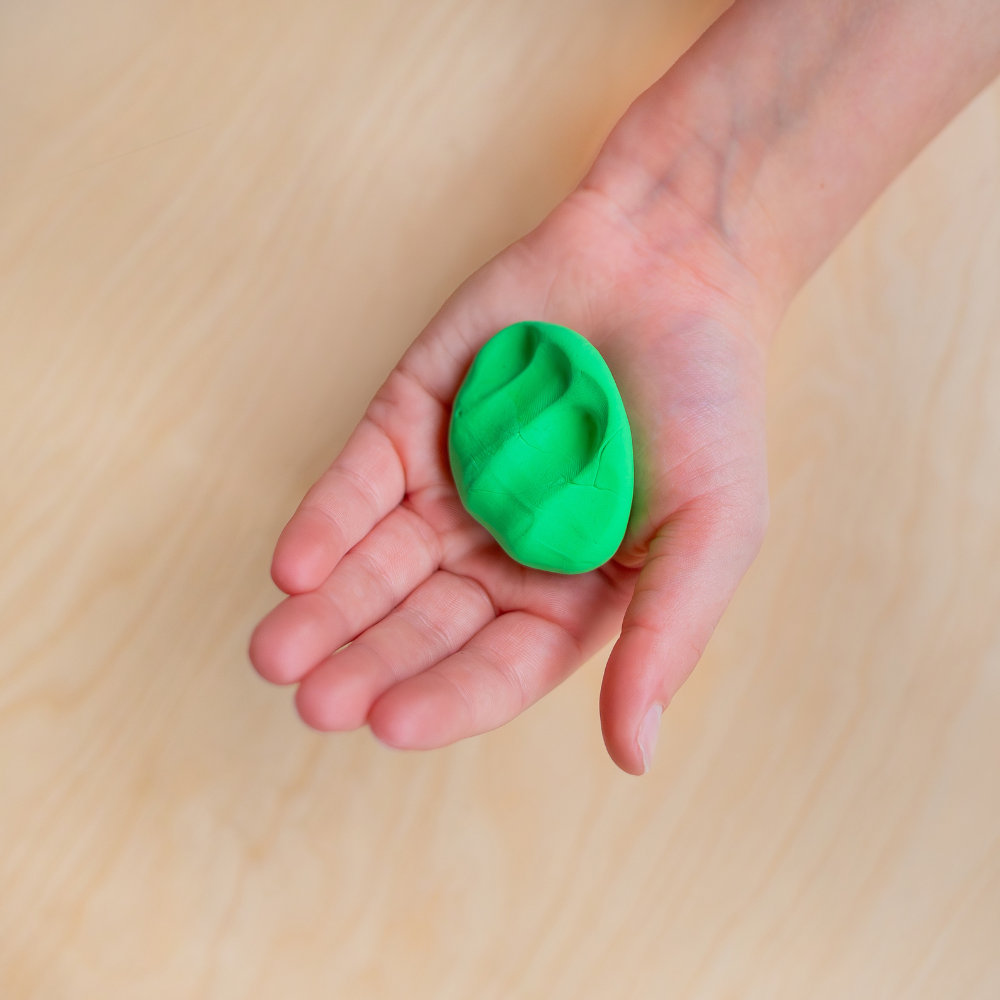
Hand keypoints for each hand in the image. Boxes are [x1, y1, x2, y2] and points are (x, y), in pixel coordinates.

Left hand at [249, 184, 773, 773]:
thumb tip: (633, 758)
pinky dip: (324, 521)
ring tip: (274, 652)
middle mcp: (498, 553)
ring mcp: (449, 487)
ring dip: (324, 608)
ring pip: (375, 563)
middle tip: (312, 700)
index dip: (446, 697)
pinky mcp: (408, 421)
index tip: (389, 723)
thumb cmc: (706, 406)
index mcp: (568, 593)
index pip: (498, 665)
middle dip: (365, 663)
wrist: (669, 267)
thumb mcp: (712, 530)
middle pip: (422, 623)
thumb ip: (666, 637)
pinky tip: (292, 566)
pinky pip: (358, 480)